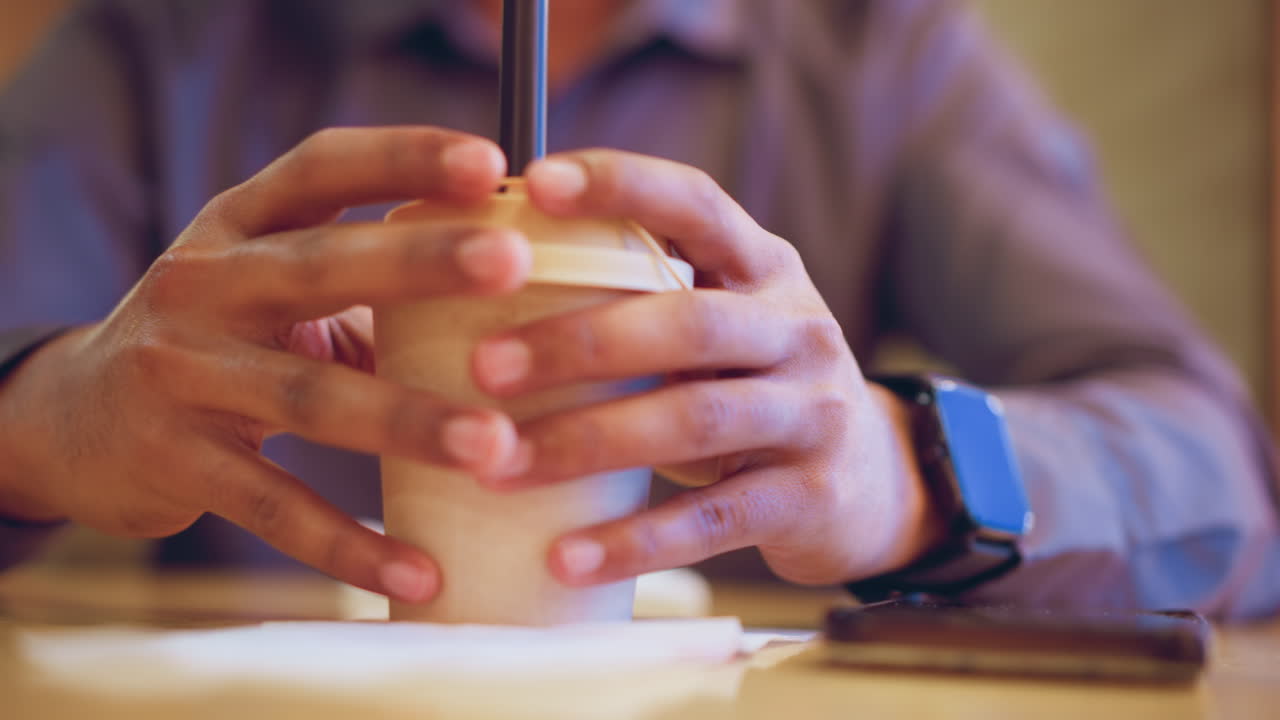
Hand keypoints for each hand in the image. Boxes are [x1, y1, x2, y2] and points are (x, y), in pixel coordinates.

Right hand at [0, 127, 531, 601]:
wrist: (70, 421)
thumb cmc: (214, 341)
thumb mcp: (265, 289)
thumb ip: (364, 288)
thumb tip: (507, 301)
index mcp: (236, 227)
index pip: (321, 169)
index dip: (402, 157)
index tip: (490, 162)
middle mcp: (201, 284)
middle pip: (318, 265)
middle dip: (419, 262)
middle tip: (513, 263)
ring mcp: (180, 372)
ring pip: (307, 395)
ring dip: (407, 421)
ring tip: (494, 444)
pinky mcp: (174, 462)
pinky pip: (274, 508)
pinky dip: (348, 543)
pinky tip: (418, 569)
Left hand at [470, 150, 945, 586]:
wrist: (870, 482)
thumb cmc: (754, 387)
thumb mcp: (723, 325)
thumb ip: (647, 295)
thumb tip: (490, 274)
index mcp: (765, 268)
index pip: (697, 205)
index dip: (621, 185)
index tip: (534, 183)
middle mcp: (798, 329)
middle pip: (690, 321)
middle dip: (580, 343)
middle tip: (486, 368)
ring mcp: (813, 413)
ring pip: (696, 419)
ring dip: (589, 441)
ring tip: (502, 466)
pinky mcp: (810, 497)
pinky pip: (715, 520)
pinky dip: (637, 540)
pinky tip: (568, 556)